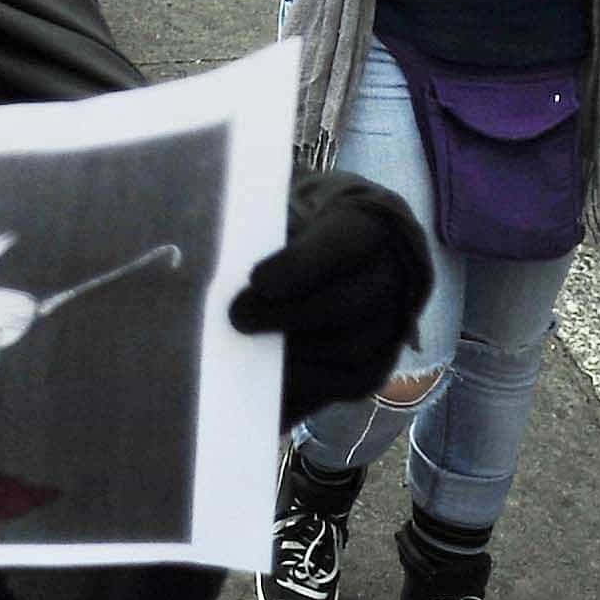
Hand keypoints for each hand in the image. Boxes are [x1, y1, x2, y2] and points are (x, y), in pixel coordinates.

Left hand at [227, 171, 429, 427]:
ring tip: (247, 355)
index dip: (301, 266)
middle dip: (288, 316)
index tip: (257, 280)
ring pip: (349, 349)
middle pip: (346, 303)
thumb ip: (263, 234)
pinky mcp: (379, 363)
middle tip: (237, 318)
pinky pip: (350, 383)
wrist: (343, 255)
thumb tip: (209, 260)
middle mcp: (391, 276)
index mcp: (367, 225)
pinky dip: (307, 389)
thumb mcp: (288, 211)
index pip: (342, 244)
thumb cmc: (303, 228)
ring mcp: (391, 323)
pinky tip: (266, 388)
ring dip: (295, 357)